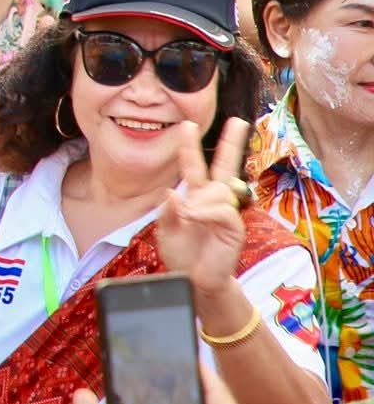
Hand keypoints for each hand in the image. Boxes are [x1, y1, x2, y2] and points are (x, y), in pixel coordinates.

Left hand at [156, 119, 253, 304]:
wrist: (194, 281)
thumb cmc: (182, 256)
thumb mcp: (165, 232)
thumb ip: (167, 212)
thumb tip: (173, 192)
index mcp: (196, 198)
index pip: (193, 167)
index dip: (189, 147)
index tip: (186, 125)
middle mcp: (214, 201)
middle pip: (225, 166)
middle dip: (232, 143)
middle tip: (239, 121)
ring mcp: (226, 213)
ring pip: (217, 191)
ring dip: (198, 202)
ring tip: (188, 218)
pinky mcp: (234, 227)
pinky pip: (222, 210)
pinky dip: (205, 213)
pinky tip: (194, 218)